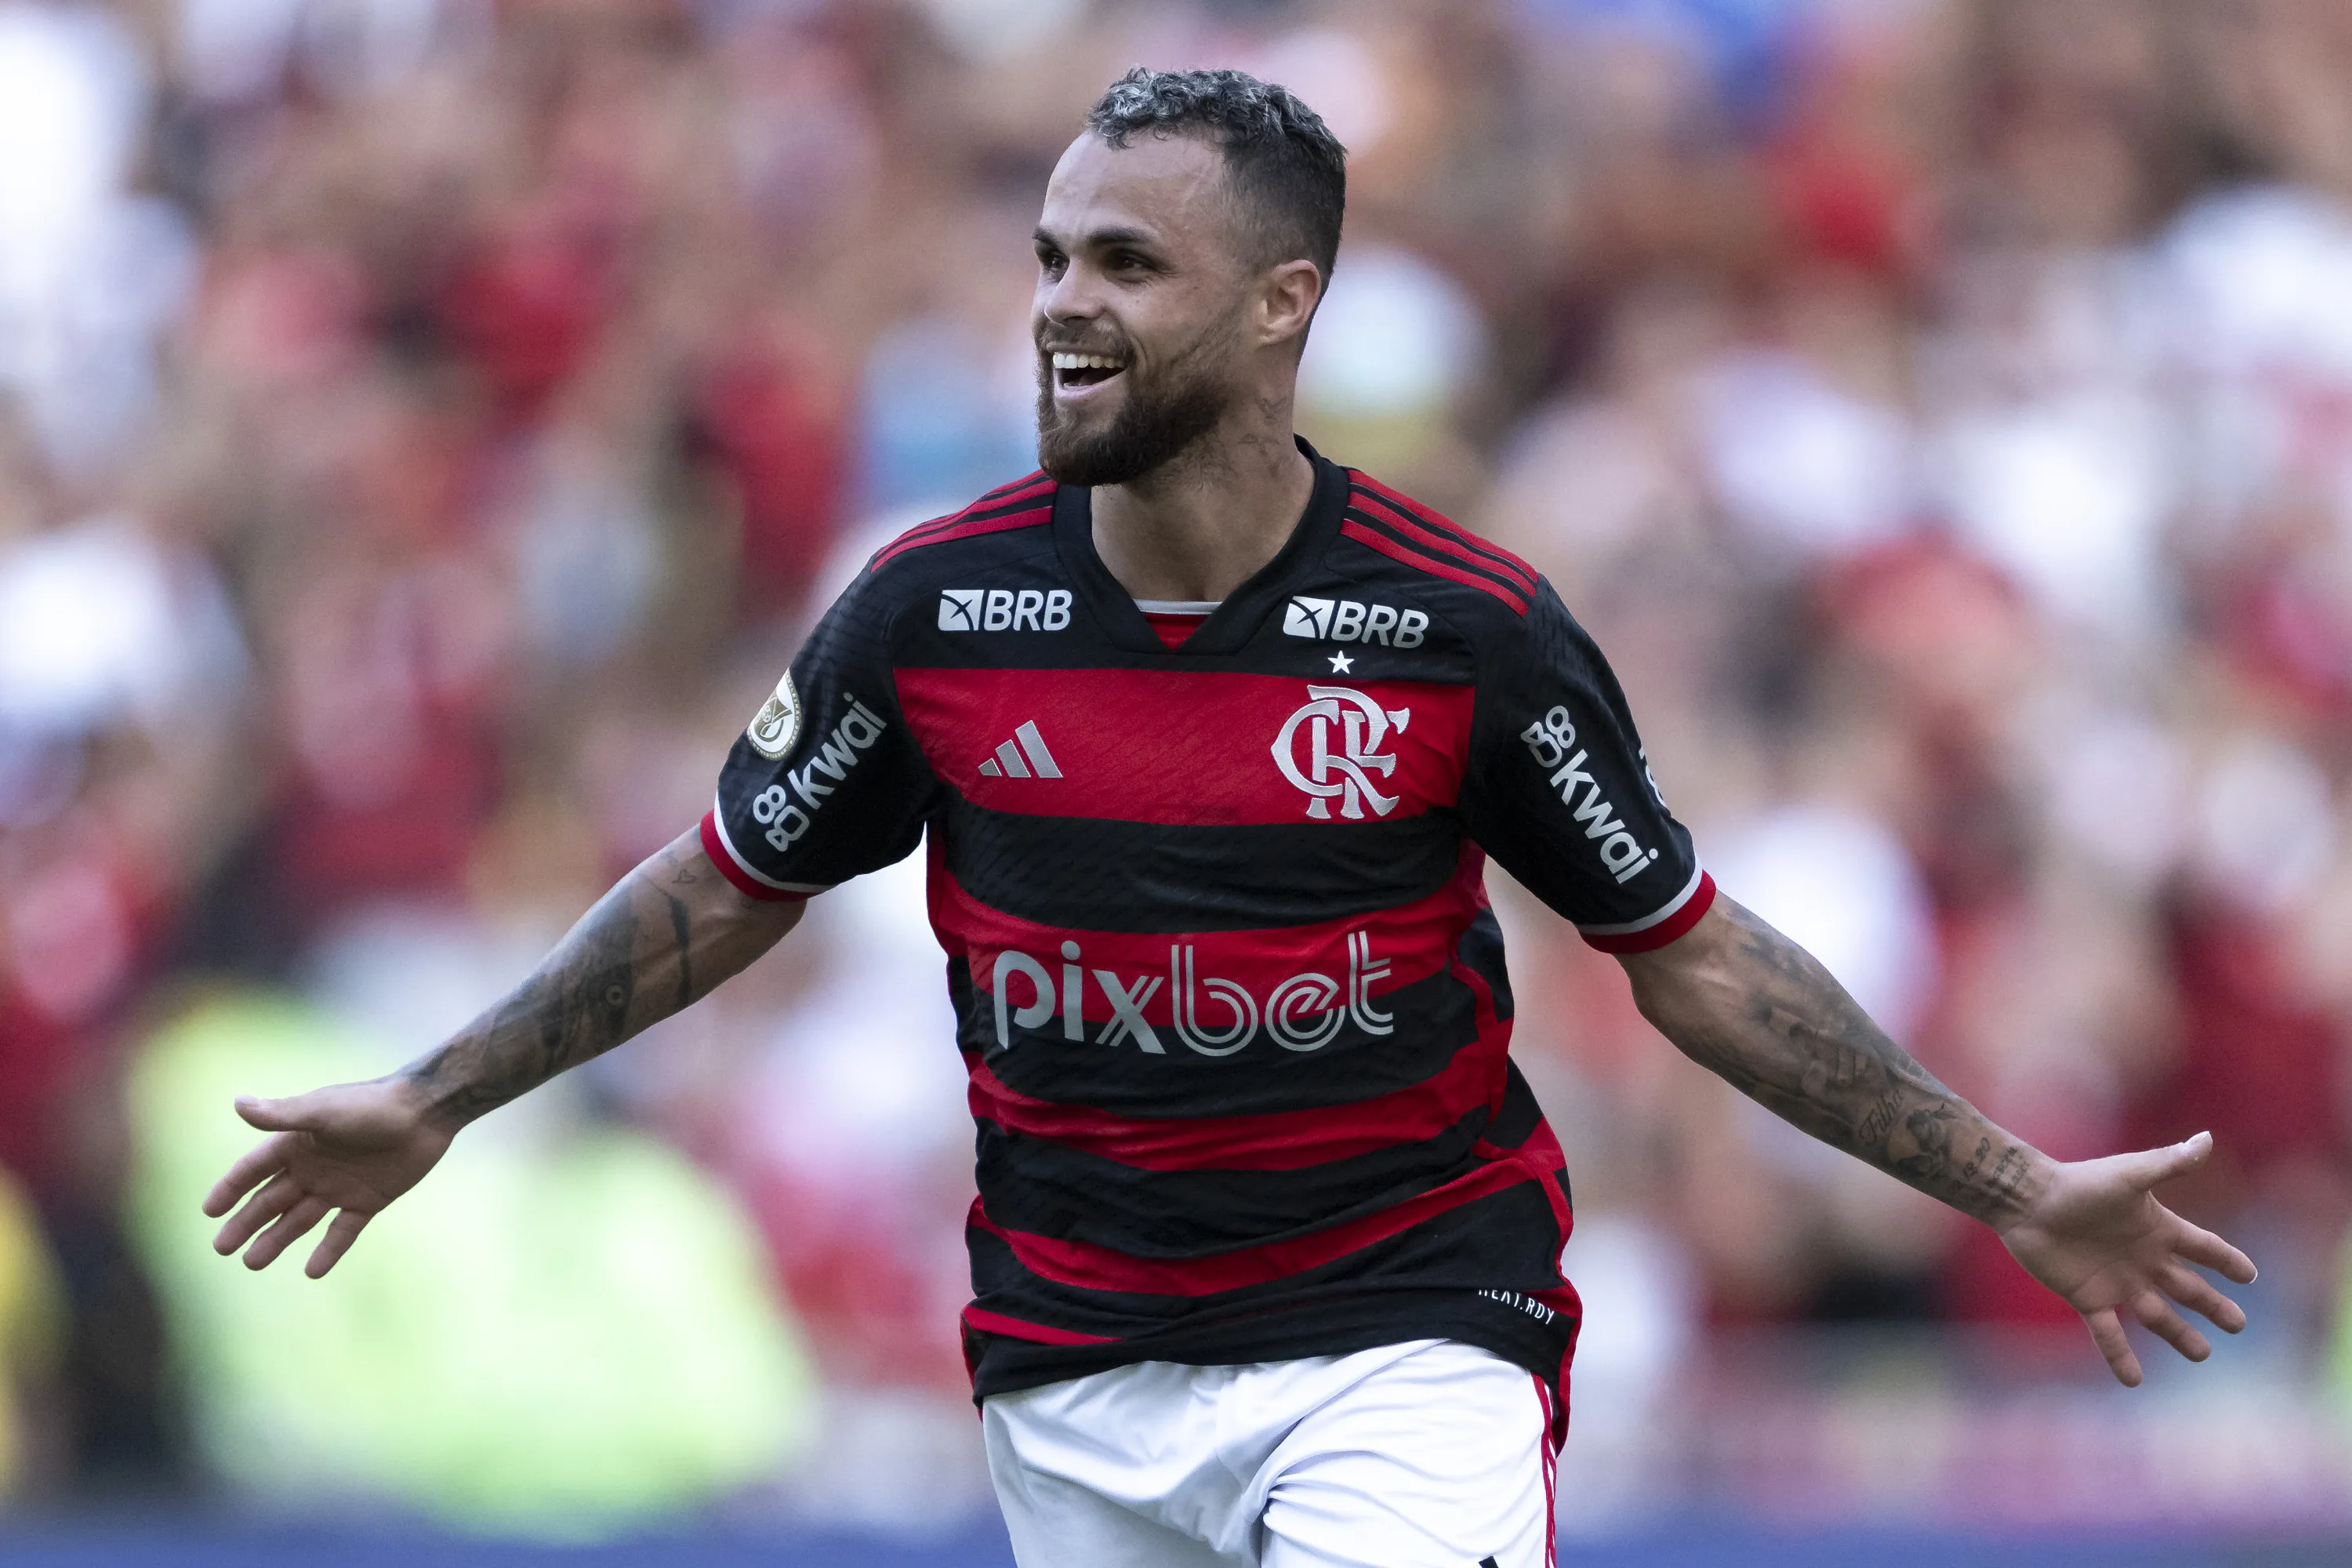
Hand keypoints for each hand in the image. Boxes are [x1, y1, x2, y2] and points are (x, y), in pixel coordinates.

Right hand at [200, 1079, 454, 1277]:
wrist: (428, 1112)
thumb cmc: (373, 1106)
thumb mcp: (324, 1110)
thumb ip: (283, 1115)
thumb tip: (237, 1104)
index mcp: (298, 1142)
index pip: (254, 1169)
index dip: (231, 1188)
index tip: (208, 1211)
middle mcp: (314, 1166)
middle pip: (271, 1199)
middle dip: (246, 1223)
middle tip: (221, 1248)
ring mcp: (340, 1186)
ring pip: (300, 1219)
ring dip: (277, 1240)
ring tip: (252, 1263)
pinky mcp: (368, 1201)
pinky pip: (343, 1231)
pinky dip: (328, 1251)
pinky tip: (311, 1271)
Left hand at [1997, 1131, 2256, 1385]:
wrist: (2027, 1200)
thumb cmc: (2078, 1184)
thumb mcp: (2130, 1174)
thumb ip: (2169, 1163)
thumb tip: (2207, 1139)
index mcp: (2157, 1229)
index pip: (2203, 1247)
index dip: (2227, 1260)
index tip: (2250, 1276)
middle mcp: (2142, 1259)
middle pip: (2188, 1287)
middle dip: (2213, 1306)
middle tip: (2238, 1325)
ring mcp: (2117, 1281)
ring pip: (2157, 1315)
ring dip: (2179, 1335)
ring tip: (2202, 1355)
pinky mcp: (2088, 1297)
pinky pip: (2109, 1333)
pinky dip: (2121, 1357)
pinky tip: (2134, 1381)